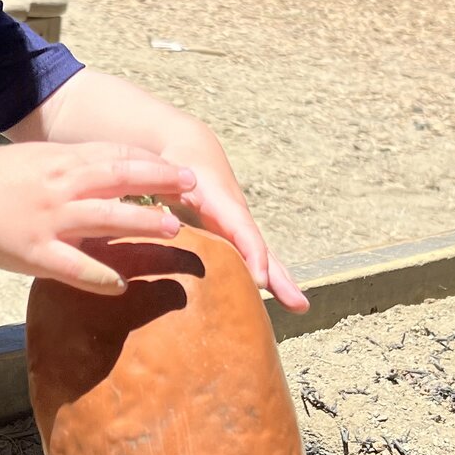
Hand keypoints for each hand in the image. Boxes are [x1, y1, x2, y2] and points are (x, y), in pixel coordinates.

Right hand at [0, 142, 195, 294]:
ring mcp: (51, 220)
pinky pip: (75, 267)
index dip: (154, 163)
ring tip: (173, 228)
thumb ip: (74, 164)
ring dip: (143, 222)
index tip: (184, 170)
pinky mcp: (37, 253)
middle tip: (194, 187)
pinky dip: (101, 277)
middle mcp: (62, 187)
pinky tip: (122, 286)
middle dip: (161, 183)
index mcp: (63, 162)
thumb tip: (113, 167)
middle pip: (121, 180)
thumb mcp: (38, 159)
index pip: (117, 157)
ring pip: (106, 218)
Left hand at [157, 123, 307, 312]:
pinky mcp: (232, 234)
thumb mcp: (166, 173)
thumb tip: (155, 213)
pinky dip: (265, 275)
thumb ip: (162, 189)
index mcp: (222, 203)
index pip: (243, 230)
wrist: (192, 149)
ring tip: (299, 306)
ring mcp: (237, 226)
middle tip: (300, 305)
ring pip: (262, 255)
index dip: (253, 254)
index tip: (260, 280)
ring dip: (280, 281)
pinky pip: (251, 256)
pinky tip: (272, 294)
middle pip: (261, 249)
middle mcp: (236, 217)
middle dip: (280, 277)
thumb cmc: (176, 162)